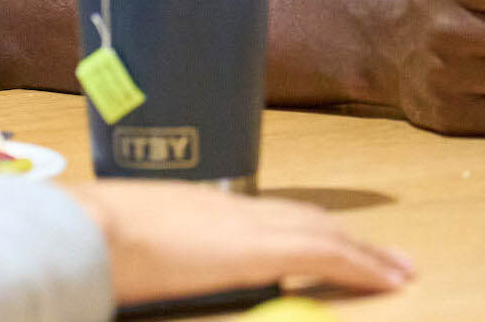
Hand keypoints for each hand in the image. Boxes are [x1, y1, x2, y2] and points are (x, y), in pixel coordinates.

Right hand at [64, 181, 412, 305]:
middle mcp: (232, 206)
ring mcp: (248, 223)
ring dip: (364, 252)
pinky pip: (326, 255)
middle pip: (306, 218)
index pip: (271, 213)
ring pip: (324, 232)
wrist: (87, 229)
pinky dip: (361, 265)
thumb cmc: (89, 237)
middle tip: (385, 257)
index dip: (308, 227)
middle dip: (347, 239)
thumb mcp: (126, 240)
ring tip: (397, 270)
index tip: (333, 241)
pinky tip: (386, 280)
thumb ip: (152, 248)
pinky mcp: (259, 250)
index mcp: (201, 203)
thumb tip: (147, 266)